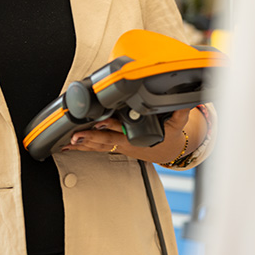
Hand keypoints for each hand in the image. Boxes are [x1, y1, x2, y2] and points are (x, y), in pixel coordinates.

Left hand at [60, 109, 191, 163]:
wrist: (168, 152)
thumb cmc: (169, 137)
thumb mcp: (178, 126)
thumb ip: (180, 113)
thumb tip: (186, 102)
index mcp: (138, 136)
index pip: (122, 129)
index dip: (109, 125)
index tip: (98, 122)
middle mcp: (126, 142)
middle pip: (105, 140)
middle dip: (90, 138)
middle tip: (75, 136)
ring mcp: (119, 145)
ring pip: (99, 146)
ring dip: (83, 145)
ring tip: (68, 143)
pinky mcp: (115, 146)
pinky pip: (97, 148)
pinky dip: (84, 148)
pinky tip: (70, 147)